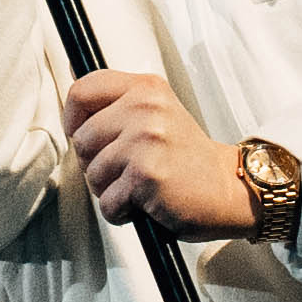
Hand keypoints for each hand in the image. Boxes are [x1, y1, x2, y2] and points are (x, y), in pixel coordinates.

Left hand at [63, 73, 253, 232]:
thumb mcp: (156, 114)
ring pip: (92, 173)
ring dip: (110, 190)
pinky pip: (108, 202)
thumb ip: (118, 105)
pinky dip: (122, 212)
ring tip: (139, 186)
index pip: (82, 90)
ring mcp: (145, 141)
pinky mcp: (146, 175)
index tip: (83, 134)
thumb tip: (72, 95)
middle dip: (95, 163)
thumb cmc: (189, 159)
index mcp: (145, 89)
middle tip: (126, 169)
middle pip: (81, 139)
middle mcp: (145, 109)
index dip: (73, 119)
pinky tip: (145, 203)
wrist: (229, 187)